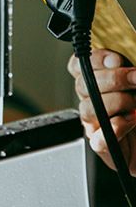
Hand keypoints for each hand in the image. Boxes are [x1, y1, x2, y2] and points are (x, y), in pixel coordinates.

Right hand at [67, 48, 135, 173]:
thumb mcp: (135, 86)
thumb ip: (128, 73)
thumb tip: (117, 62)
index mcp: (95, 83)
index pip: (77, 65)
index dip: (93, 60)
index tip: (116, 60)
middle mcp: (90, 102)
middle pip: (83, 84)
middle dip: (114, 79)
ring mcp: (93, 124)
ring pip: (90, 108)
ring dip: (117, 103)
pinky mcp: (101, 146)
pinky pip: (100, 137)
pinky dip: (117, 127)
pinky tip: (131, 121)